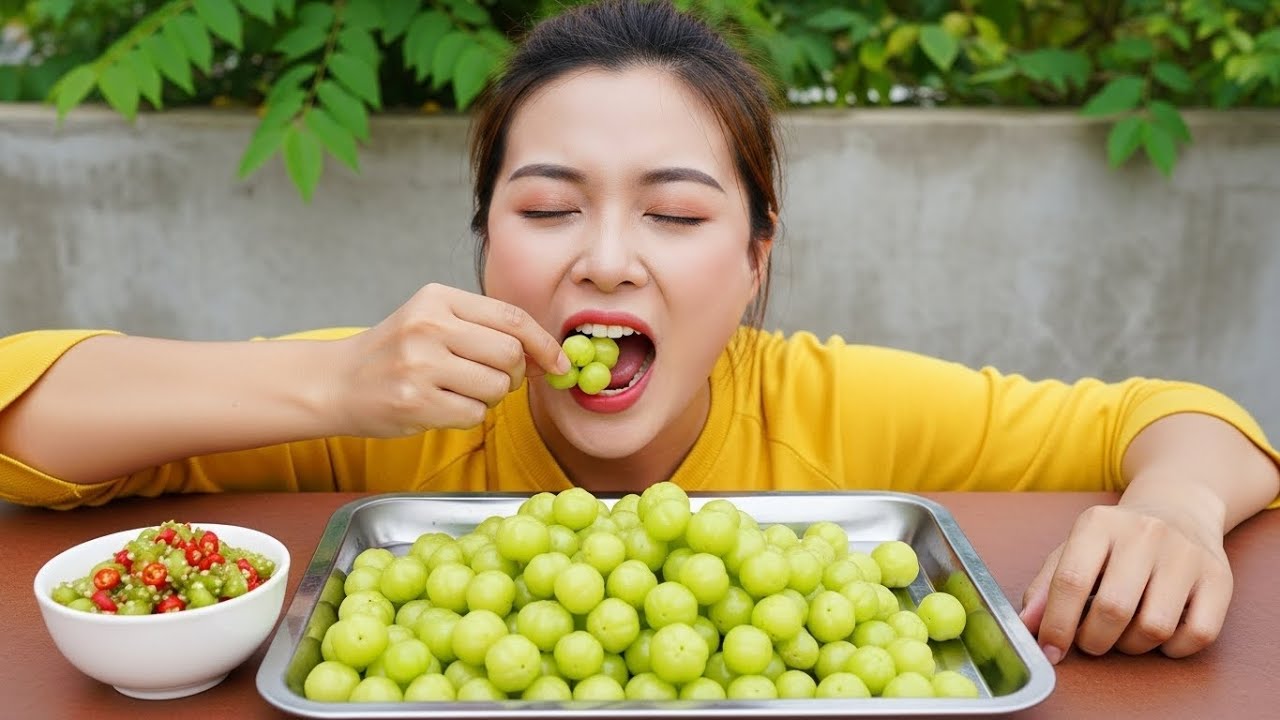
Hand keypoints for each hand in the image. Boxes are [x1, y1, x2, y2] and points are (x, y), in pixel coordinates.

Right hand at [331, 283, 568, 436]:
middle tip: (496, 379)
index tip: (559, 361)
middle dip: (515, 374)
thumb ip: (485, 329)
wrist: (336, 381)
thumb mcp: (433, 321)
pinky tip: (441, 405)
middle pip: (510, 355)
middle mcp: (429, 326)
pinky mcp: (415, 402)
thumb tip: (547, 354)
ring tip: (459, 390)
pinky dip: (468, 415)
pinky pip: (474, 414)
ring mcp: (420, 365)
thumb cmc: (394, 353)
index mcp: (438, 298)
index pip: (511, 318)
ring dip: (490, 397)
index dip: (543, 343)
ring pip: (496, 387)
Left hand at [1018, 502, 1232, 663]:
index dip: (1056, 624)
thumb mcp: (1073, 550)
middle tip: (1091, 641)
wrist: (1178, 508)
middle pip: (1113, 609)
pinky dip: (1173, 648)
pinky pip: (1196, 634)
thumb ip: (1046, 587)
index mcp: (1098, 523)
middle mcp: (1144, 533)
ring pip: (1154, 627)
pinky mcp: (1219, 578)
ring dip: (1131, 646)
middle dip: (1094, 640)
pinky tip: (1160, 635)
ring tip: (1124, 634)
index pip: (1071, 581)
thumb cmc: (1116, 541)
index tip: (1051, 651)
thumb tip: (1027, 626)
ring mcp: (1185, 554)